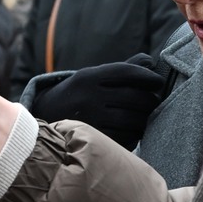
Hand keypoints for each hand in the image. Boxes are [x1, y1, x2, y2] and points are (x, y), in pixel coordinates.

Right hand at [30, 54, 168, 147]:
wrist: (44, 119)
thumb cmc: (78, 95)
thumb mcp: (92, 78)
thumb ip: (122, 70)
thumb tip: (150, 62)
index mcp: (88, 78)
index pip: (126, 72)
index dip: (147, 77)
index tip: (158, 82)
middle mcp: (87, 97)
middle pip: (133, 98)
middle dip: (150, 101)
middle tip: (155, 102)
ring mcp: (90, 120)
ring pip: (132, 120)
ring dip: (145, 119)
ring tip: (147, 117)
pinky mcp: (94, 140)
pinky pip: (125, 138)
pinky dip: (135, 135)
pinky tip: (135, 131)